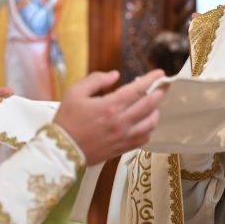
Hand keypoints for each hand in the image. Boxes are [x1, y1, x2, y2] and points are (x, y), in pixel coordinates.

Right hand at [53, 69, 167, 164]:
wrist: (61, 150)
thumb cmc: (67, 120)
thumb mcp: (75, 92)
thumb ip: (96, 80)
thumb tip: (114, 75)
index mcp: (110, 106)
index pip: (138, 89)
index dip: (152, 79)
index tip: (160, 73)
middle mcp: (121, 122)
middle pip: (149, 105)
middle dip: (159, 93)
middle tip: (162, 86)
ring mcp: (124, 137)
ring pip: (150, 123)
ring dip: (155, 111)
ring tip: (153, 104)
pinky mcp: (123, 148)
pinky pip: (144, 139)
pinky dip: (149, 129)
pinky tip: (145, 123)